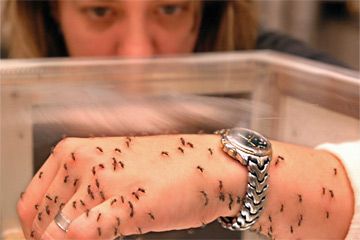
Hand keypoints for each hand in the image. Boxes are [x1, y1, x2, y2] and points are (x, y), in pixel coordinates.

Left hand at [17, 135, 246, 238]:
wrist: (209, 166)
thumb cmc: (166, 166)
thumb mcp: (112, 166)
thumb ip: (80, 189)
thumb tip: (56, 223)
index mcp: (75, 150)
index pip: (31, 200)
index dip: (37, 227)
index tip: (49, 236)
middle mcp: (83, 160)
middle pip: (39, 218)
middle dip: (49, 237)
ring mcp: (104, 181)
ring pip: (56, 230)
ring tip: (94, 237)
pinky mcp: (127, 204)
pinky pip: (83, 233)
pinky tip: (101, 236)